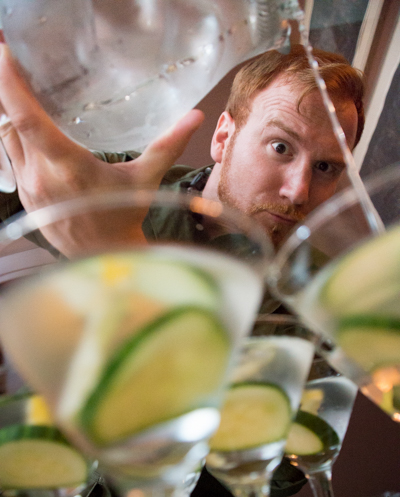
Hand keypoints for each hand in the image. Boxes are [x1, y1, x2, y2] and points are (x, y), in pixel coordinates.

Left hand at [0, 43, 204, 211]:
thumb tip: (194, 117)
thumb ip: (167, 145)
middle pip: (10, 122)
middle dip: (7, 90)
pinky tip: (26, 127)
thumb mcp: (145, 179)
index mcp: (69, 168)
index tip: (5, 56)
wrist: (106, 255)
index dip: (11, 87)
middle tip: (10, 61)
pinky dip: (15, 138)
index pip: (29, 121)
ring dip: (10, 114)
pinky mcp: (24, 197)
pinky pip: (10, 157)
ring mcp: (28, 188)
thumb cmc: (124, 217)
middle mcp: (41, 177)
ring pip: (7, 138)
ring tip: (17, 89)